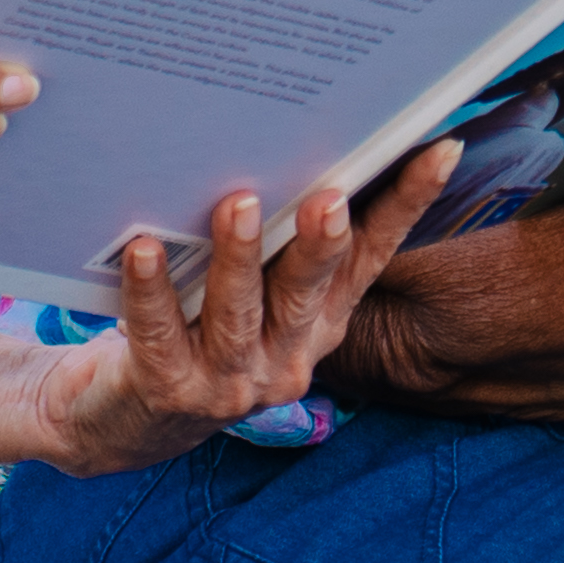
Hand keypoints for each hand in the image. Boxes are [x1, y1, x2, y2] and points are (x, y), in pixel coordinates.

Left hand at [33, 143, 461, 471]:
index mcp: (319, 322)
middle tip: (328, 198)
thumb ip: (278, 241)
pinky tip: (143, 249)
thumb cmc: (196, 329)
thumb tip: (294, 142)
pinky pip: (158, 334)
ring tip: (238, 204)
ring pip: (237, 316)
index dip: (406, 206)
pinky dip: (151, 290)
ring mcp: (230, 382)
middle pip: (308, 292)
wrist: (124, 420)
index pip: (370, 257)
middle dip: (320, 244)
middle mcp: (287, 356)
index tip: (439, 149)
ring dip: (238, 259)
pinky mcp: (168, 391)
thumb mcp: (252, 289)